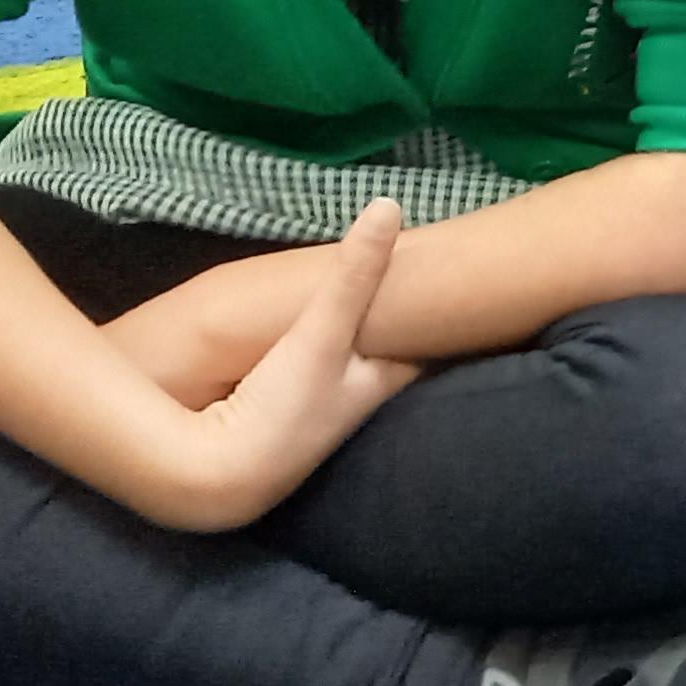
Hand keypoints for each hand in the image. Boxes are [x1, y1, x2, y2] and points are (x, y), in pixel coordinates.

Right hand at [130, 204, 417, 531]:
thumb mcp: (322, 335)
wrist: (215, 480)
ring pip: (349, 370)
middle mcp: (353, 405)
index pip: (428, 349)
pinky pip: (309, 379)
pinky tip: (305, 344)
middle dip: (402, 329)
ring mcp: (315, 417)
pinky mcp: (275, 423)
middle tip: (425, 289)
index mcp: (377, 387)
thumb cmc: (284, 410)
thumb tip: (389, 205)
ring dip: (361, 344)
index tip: (471, 290)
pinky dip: (319, 358)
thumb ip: (353, 275)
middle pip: (388, 357)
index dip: (447, 320)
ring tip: (378, 307)